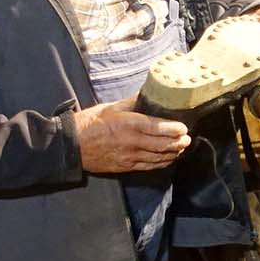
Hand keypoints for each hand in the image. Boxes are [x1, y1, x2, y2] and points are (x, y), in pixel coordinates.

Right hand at [75, 97, 189, 173]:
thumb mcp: (111, 107)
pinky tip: (169, 158)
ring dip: (173, 153)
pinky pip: (149, 166)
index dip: (175, 129)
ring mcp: (130, 156)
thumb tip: (148, 94)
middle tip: (187, 138)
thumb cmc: (90, 123)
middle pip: (163, 144)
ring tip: (181, 147)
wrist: (72, 146)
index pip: (159, 127)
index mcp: (129, 124)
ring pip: (159, 157)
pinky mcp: (126, 167)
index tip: (184, 127)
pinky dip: (162, 162)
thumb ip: (132, 102)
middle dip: (179, 142)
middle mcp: (133, 142)